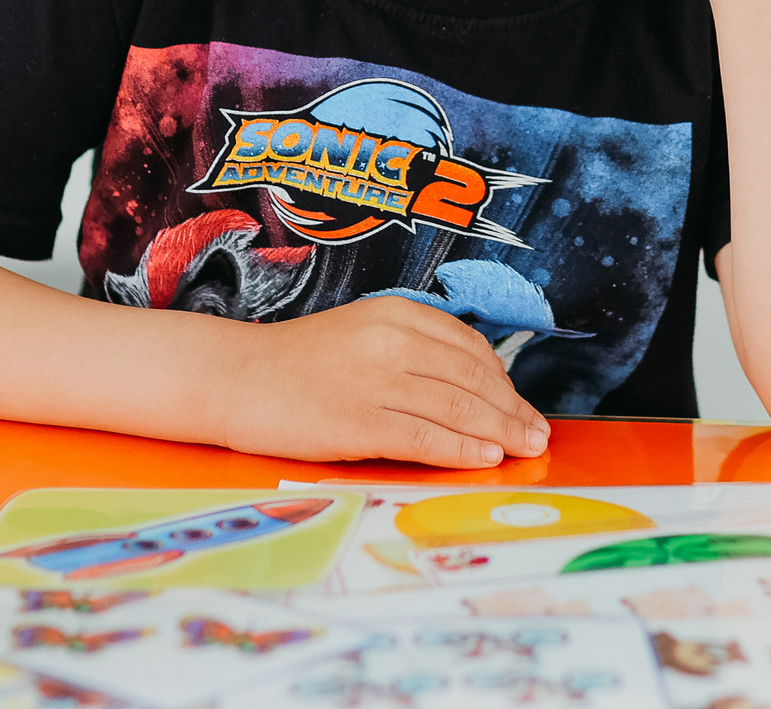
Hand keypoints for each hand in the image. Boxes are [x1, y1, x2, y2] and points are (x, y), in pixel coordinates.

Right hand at [215, 296, 551, 467]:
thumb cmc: (294, 363)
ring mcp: (376, 379)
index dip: (504, 380)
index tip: (520, 405)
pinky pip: (424, 435)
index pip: (470, 347)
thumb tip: (466, 390)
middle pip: (472, 378)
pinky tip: (483, 458)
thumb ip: (409, 351)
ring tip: (523, 448)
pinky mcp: (358, 420)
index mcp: (396, 313)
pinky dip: (460, 448)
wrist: (232, 377)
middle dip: (512, 409)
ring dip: (499, 431)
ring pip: (457, 407)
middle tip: (537, 433)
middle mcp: (392, 340)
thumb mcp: (359, 334)